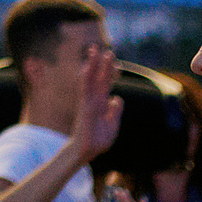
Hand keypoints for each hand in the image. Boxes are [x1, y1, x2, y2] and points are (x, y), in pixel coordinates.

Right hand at [71, 45, 124, 161]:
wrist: (89, 150)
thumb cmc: (99, 140)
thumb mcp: (113, 124)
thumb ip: (116, 111)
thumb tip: (117, 98)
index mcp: (102, 104)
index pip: (107, 85)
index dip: (112, 75)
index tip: (117, 65)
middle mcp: (95, 99)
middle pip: (100, 78)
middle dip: (104, 65)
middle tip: (108, 51)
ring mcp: (89, 101)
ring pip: (91, 79)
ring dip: (93, 65)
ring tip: (94, 50)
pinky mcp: (84, 106)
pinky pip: (85, 89)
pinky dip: (85, 78)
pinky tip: (87, 67)